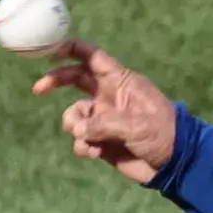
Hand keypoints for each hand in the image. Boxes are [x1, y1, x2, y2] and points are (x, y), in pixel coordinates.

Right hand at [33, 44, 176, 183]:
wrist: (173, 164)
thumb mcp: (135, 124)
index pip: (92, 57)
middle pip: (74, 79)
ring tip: (89, 138)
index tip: (50, 50)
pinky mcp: (100, 141)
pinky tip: (95, 153)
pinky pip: (79, 140)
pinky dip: (83, 146)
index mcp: (120, 81)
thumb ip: (104, 123)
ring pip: (73, 116)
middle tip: (38, 89)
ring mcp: (103, 119)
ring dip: (74, 125)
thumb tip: (78, 131)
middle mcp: (107, 96)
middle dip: (55, 81)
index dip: (71, 48)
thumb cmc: (162, 134)